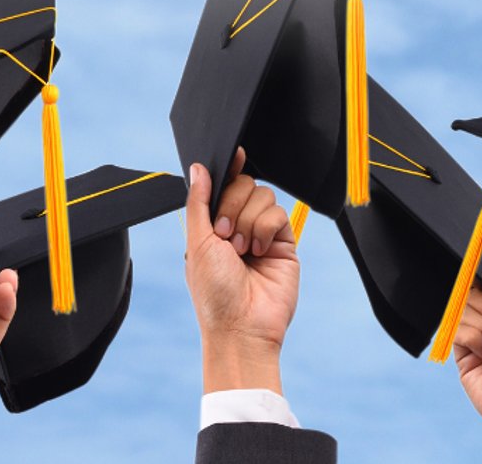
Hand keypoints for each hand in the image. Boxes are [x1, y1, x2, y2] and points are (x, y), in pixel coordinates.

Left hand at [185, 150, 297, 392]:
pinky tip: (260, 251)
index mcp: (214, 225)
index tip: (234, 155)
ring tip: (243, 249)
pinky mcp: (284, 242)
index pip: (223, 186)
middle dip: (232, 206)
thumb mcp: (197, 243)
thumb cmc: (213, 292)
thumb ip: (199, 202)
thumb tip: (199, 168)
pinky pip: (278, 213)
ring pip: (263, 196)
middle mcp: (239, 225)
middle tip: (225, 235)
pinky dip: (265, 228)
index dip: (229, 169)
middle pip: (244, 185)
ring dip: (248, 220)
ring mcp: (262, 233)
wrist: (242, 325)